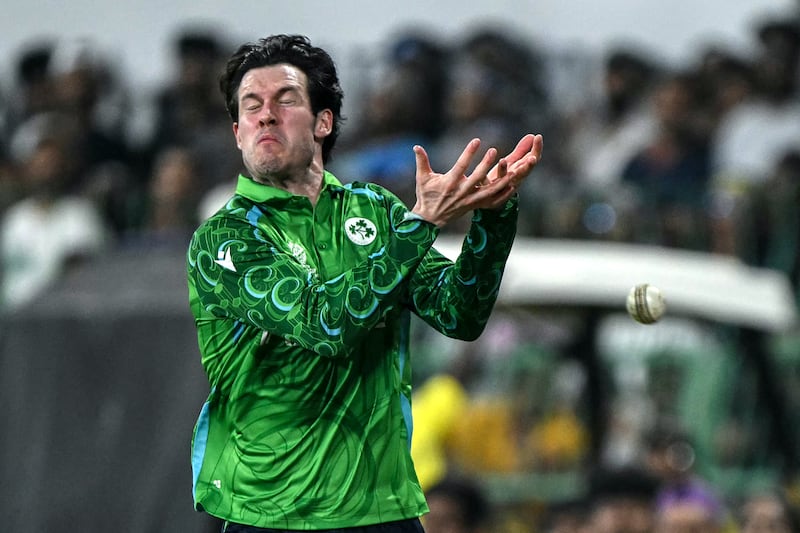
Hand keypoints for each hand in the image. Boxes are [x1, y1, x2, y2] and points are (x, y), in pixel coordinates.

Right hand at [410, 134, 542, 227]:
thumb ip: (421, 161)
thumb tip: (416, 146)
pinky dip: (501, 194)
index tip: (477, 140)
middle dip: (486, 164)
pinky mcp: (474, 206)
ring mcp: (469, 200)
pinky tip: (512, 186)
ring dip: (500, 181)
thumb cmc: (425, 196)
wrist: (430, 219)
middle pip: (477, 177)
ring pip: (488, 190)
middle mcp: (461, 192)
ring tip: (512, 171)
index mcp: (449, 183)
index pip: (461, 165)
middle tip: (494, 151)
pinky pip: (491, 200)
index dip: (469, 152)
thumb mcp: (421, 178)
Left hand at [486, 133, 542, 187]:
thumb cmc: (502, 177)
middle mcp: (514, 179)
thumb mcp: (512, 162)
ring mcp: (502, 185)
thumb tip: (532, 135)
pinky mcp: (489, 189)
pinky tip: (492, 167)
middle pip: (524, 172)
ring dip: (504, 171)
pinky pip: (489, 184)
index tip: (538, 136)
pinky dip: (489, 177)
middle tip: (533, 158)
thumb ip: (521, 150)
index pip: (533, 159)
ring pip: (506, 180)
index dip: (536, 149)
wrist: (488, 197)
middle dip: (529, 166)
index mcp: (521, 171)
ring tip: (503, 161)